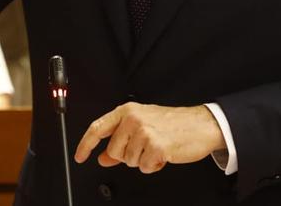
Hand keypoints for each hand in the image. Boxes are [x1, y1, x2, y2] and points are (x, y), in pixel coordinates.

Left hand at [74, 102, 223, 173]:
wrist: (200, 124)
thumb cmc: (173, 124)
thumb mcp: (143, 127)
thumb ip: (120, 141)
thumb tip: (103, 158)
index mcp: (127, 111)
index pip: (97, 128)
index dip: (85, 144)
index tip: (80, 156)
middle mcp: (133, 119)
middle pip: (114, 151)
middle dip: (127, 156)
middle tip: (144, 148)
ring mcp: (144, 132)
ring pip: (128, 161)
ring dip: (142, 160)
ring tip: (156, 148)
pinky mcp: (156, 146)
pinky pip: (144, 167)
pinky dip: (153, 166)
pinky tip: (162, 155)